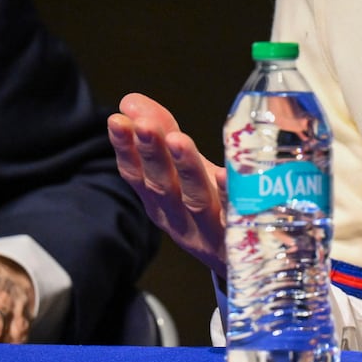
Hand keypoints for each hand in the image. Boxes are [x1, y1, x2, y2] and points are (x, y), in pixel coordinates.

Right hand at [108, 93, 227, 276]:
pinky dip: (231, 194)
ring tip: (178, 140)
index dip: (124, 149)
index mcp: (160, 204)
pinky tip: (226, 173)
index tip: (116, 120)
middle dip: (151, 155)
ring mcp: (211, 230)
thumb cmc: (210, 207)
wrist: (244, 260)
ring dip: (185, 169)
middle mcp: (180, 219)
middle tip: (143, 125)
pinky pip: (238, 213)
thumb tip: (130, 101)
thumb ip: (161, 134)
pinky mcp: (242, 235)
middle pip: (162, 187)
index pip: (136, 175)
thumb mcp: (183, 171)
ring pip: (196, 199)